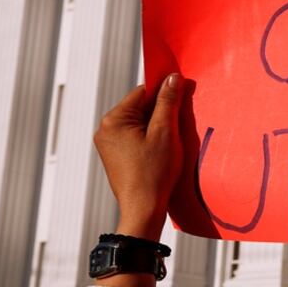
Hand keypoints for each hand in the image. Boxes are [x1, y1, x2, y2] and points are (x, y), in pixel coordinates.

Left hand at [93, 74, 183, 240]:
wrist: (143, 209)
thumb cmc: (154, 173)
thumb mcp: (165, 133)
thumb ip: (168, 102)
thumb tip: (172, 77)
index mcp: (114, 119)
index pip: (142, 92)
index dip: (164, 93)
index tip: (182, 97)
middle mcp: (105, 129)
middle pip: (139, 107)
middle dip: (160, 111)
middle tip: (178, 125)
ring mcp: (108, 143)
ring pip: (138, 122)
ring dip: (156, 126)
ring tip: (170, 142)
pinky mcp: (114, 155)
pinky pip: (134, 137)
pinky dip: (149, 138)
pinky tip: (161, 151)